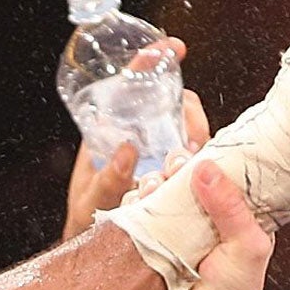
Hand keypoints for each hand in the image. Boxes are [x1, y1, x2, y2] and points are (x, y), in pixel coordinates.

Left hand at [62, 71, 208, 241]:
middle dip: (188, 103)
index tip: (174, 48)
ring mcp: (159, 150)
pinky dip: (202, 156)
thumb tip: (127, 151)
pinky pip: (195, 154)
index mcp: (114, 127)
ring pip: (190, 126)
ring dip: (197, 131)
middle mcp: (140, 134)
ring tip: (191, 152)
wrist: (93, 241)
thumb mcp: (91, 198)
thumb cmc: (87, 215)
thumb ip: (106, 180)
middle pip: (173, 101)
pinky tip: (199, 168)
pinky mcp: (173, 170)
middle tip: (189, 122)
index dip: (154, 61)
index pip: (135, 83)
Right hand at [145, 160, 270, 289]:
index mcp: (236, 223)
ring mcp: (172, 236)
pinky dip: (134, 205)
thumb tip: (205, 168)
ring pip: (159, 194)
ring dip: (153, 184)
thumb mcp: (248, 248)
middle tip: (175, 167)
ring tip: (154, 188)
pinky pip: (136, 216)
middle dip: (178, 167)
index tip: (202, 150)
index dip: (213, 160)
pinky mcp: (146, 248)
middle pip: (187, 181)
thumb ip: (231, 206)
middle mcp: (203, 227)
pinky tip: (139, 203)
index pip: (225, 179)